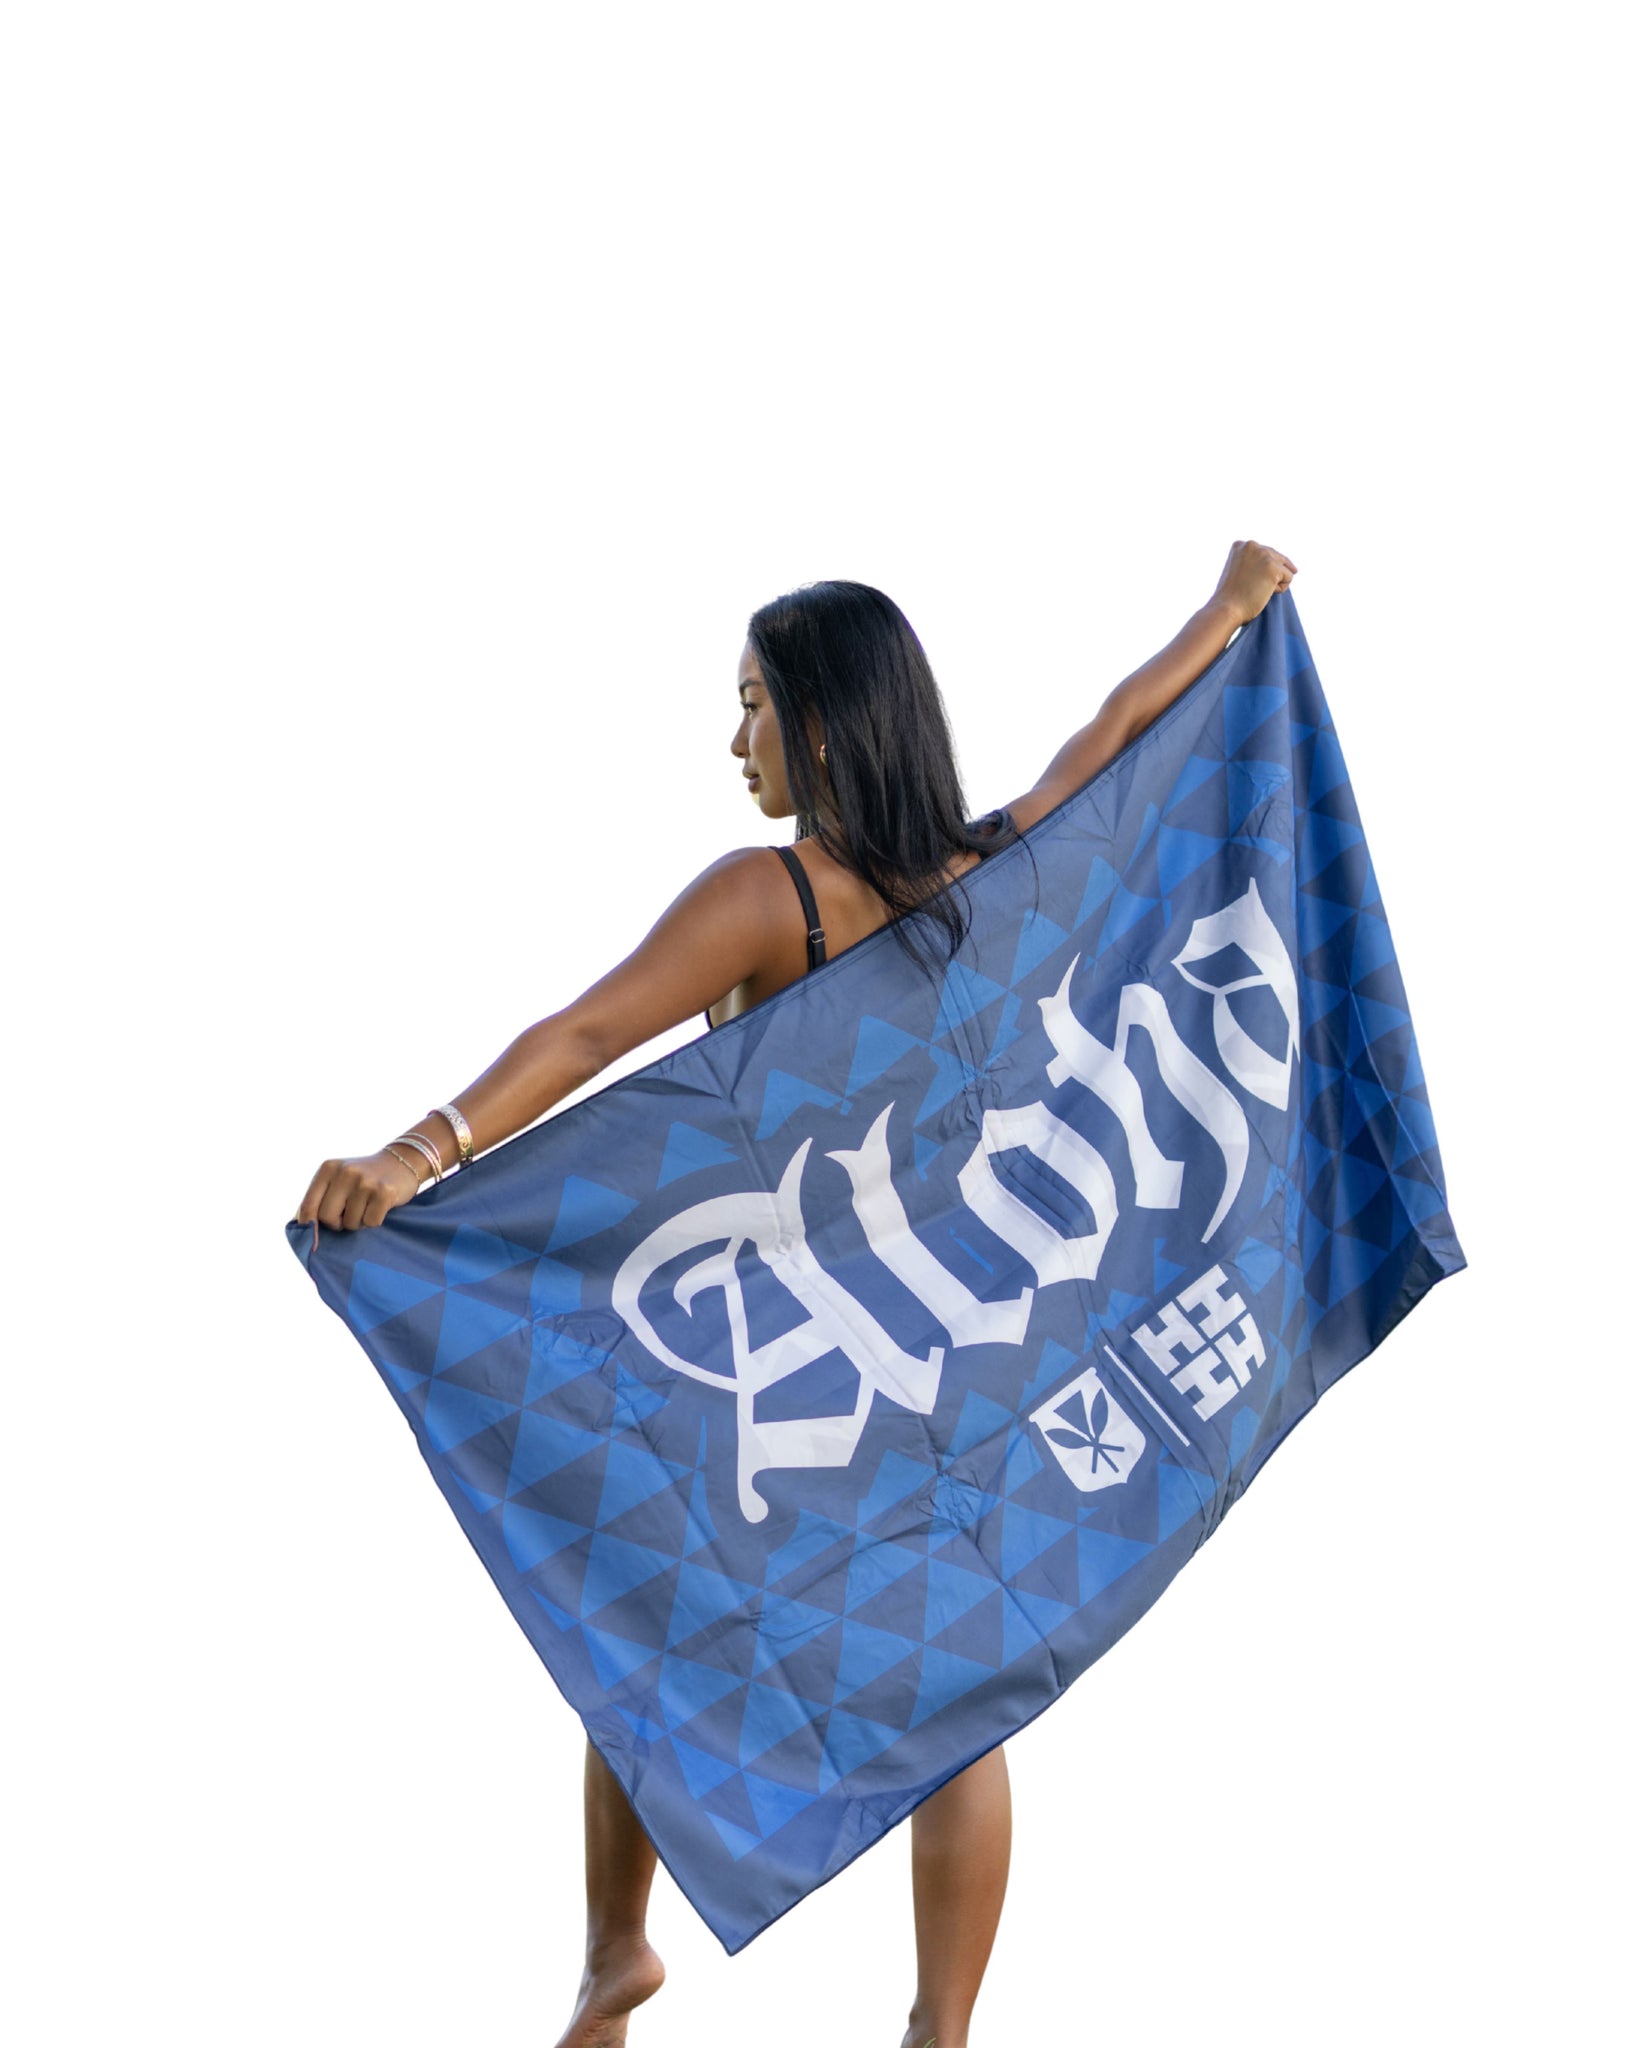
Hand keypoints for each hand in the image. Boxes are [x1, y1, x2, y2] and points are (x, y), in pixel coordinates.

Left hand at [294, 1147, 424, 1234]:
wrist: (402, 1161)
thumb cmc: (363, 1178)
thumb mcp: (338, 1179)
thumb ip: (320, 1199)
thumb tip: (302, 1229)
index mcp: (328, 1168)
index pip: (309, 1205)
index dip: (309, 1226)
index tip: (312, 1240)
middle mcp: (345, 1172)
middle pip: (327, 1217)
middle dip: (337, 1223)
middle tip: (348, 1215)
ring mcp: (365, 1181)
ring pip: (350, 1223)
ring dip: (358, 1222)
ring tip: (366, 1207)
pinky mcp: (384, 1192)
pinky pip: (370, 1222)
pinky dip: (374, 1221)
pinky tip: (379, 1207)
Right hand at [1211, 539, 1297, 626]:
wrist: (1226, 609)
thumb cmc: (1231, 598)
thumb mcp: (1237, 571)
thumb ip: (1251, 562)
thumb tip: (1274, 567)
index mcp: (1240, 545)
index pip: (1264, 554)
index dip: (1260, 571)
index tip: (1247, 581)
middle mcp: (1252, 545)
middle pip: (1277, 558)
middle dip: (1270, 576)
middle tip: (1251, 588)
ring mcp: (1263, 555)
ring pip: (1284, 568)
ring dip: (1274, 582)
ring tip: (1256, 590)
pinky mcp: (1274, 567)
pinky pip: (1289, 577)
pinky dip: (1280, 589)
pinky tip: (1263, 593)